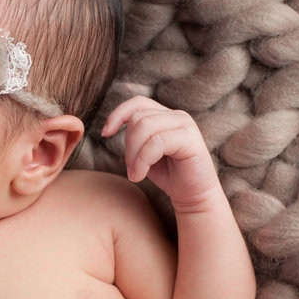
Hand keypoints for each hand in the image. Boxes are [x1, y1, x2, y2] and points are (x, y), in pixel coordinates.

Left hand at [101, 95, 222, 212]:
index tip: (105, 134)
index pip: (138, 103)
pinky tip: (140, 176)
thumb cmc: (169, 175)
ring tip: (135, 174)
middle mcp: (177, 116)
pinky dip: (142, 160)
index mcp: (166, 116)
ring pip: (145, 127)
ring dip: (134, 154)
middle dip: (128, 145)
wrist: (193, 196)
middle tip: (130, 169)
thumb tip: (109, 127)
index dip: (118, 114)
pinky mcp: (191, 140)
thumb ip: (135, 136)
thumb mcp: (145, 153)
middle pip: (138, 118)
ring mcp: (185, 125)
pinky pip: (157, 142)